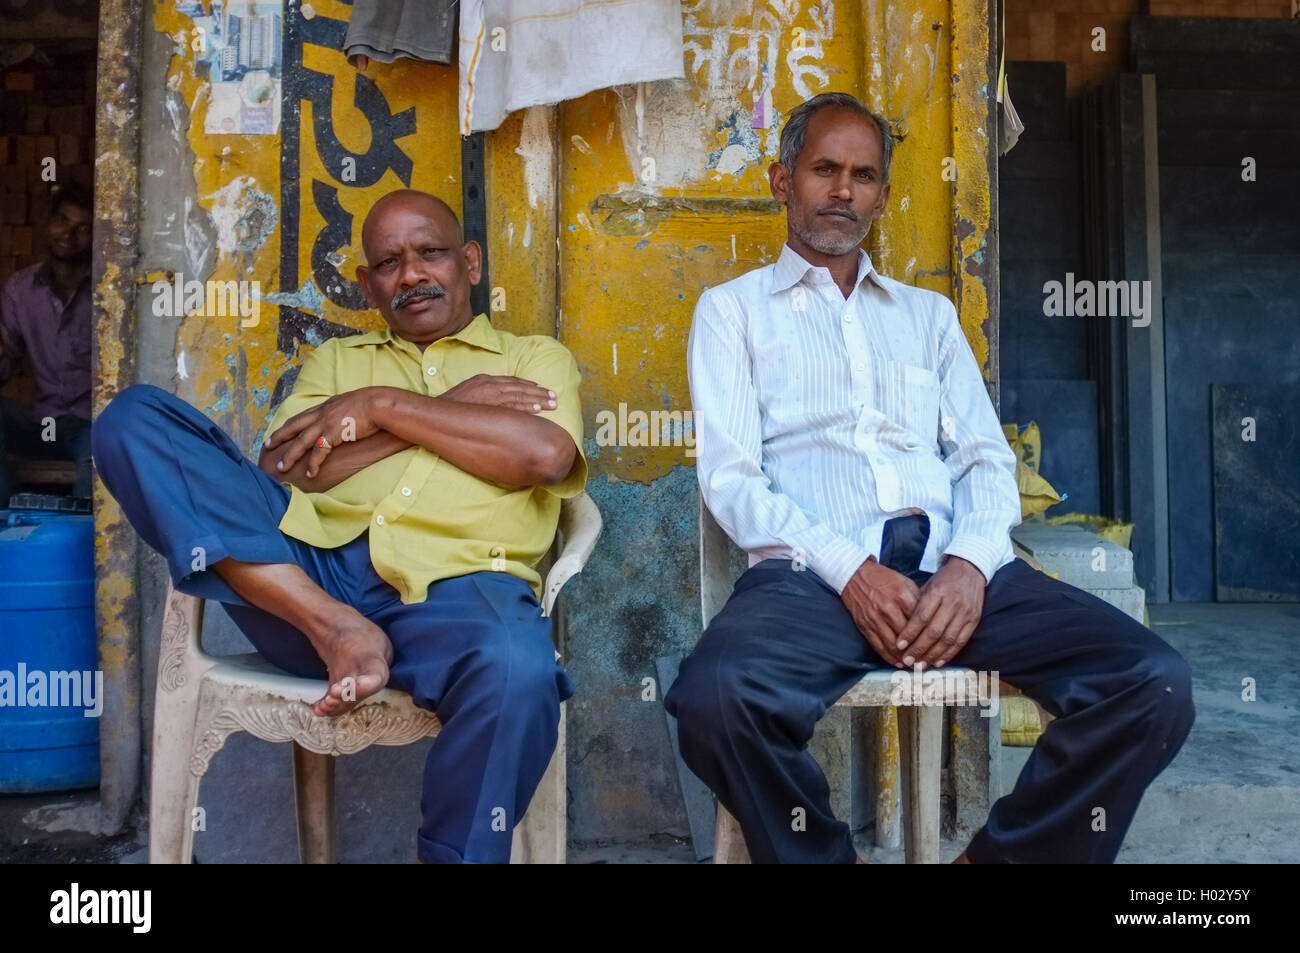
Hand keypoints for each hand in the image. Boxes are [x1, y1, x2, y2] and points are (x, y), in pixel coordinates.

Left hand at [264, 386, 398, 478]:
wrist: (378, 404)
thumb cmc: (371, 404)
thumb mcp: (350, 404)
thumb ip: (341, 411)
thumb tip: (343, 416)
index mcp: (324, 407)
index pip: (300, 417)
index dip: (288, 425)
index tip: (278, 432)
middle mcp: (320, 414)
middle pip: (294, 427)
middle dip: (279, 437)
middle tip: (267, 447)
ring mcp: (325, 424)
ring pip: (301, 442)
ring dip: (290, 456)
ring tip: (281, 468)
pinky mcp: (333, 434)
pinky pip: (319, 452)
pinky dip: (313, 464)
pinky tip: (309, 473)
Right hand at [441, 374, 556, 412]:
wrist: (436, 412)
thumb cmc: (451, 406)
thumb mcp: (469, 392)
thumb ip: (485, 393)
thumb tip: (498, 401)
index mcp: (485, 380)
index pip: (512, 381)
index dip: (528, 385)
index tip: (541, 389)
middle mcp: (490, 385)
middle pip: (520, 387)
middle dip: (539, 392)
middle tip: (554, 397)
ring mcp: (489, 395)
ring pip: (519, 396)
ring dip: (538, 399)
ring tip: (552, 403)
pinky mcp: (488, 407)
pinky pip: (511, 407)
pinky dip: (526, 407)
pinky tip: (538, 410)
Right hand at [841, 558, 919, 667]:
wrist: (855, 575)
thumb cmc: (883, 579)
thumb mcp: (905, 583)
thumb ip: (918, 601)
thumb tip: (930, 619)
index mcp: (902, 597)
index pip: (920, 622)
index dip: (929, 637)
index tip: (936, 647)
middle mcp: (889, 609)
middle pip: (908, 637)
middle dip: (918, 652)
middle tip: (928, 661)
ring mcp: (875, 619)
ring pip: (893, 645)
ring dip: (904, 658)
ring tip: (914, 666)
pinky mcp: (865, 625)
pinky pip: (878, 646)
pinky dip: (889, 657)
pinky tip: (898, 663)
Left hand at [893, 556, 985, 670]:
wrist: (970, 570)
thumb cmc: (943, 580)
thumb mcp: (927, 586)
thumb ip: (916, 605)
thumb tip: (901, 628)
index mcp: (937, 592)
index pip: (921, 616)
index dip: (910, 633)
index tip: (899, 645)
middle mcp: (952, 603)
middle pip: (934, 631)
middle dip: (919, 649)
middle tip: (907, 660)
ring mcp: (965, 613)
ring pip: (948, 639)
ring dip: (932, 655)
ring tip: (920, 666)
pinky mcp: (974, 620)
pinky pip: (961, 641)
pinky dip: (948, 654)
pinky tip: (937, 662)